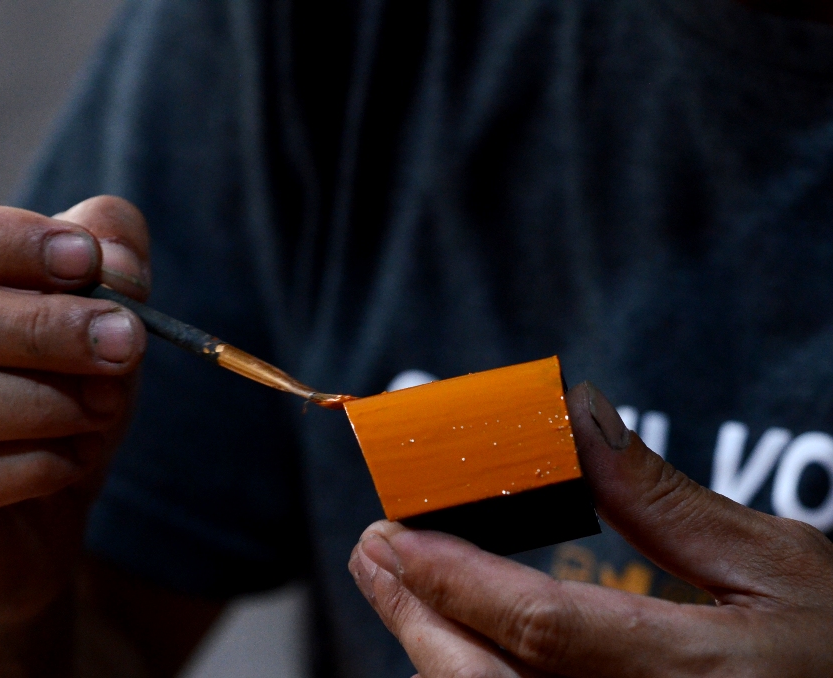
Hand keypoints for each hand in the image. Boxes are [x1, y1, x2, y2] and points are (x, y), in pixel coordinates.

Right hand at [0, 193, 148, 620]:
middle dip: (39, 324)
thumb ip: (107, 246)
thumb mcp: (89, 300)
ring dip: (42, 398)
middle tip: (124, 339)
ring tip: (106, 403)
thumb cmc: (52, 379)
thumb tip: (114, 251)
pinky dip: (38, 463)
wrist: (42, 505)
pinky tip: (75, 456)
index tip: (86, 260)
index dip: (0, 238)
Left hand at [349, 382, 832, 676]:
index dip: (458, 578)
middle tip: (374, 554)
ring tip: (400, 584)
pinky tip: (457, 637)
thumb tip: (576, 420)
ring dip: (434, 649)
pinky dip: (476, 676)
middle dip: (416, 620)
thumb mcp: (776, 565)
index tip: (396, 533)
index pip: (544, 628)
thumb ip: (663, 502)